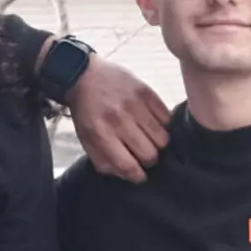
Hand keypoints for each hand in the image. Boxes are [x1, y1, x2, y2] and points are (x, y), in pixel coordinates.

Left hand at [65, 55, 168, 182]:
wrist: (83, 75)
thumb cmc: (86, 110)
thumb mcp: (85, 137)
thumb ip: (103, 159)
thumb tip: (126, 175)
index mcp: (100, 133)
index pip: (127, 164)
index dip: (137, 175)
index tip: (140, 176)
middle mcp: (119, 120)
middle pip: (149, 153)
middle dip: (149, 160)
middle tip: (145, 156)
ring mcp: (135, 105)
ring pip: (162, 138)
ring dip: (158, 144)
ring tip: (150, 140)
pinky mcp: (146, 92)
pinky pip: (167, 118)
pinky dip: (164, 125)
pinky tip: (154, 124)